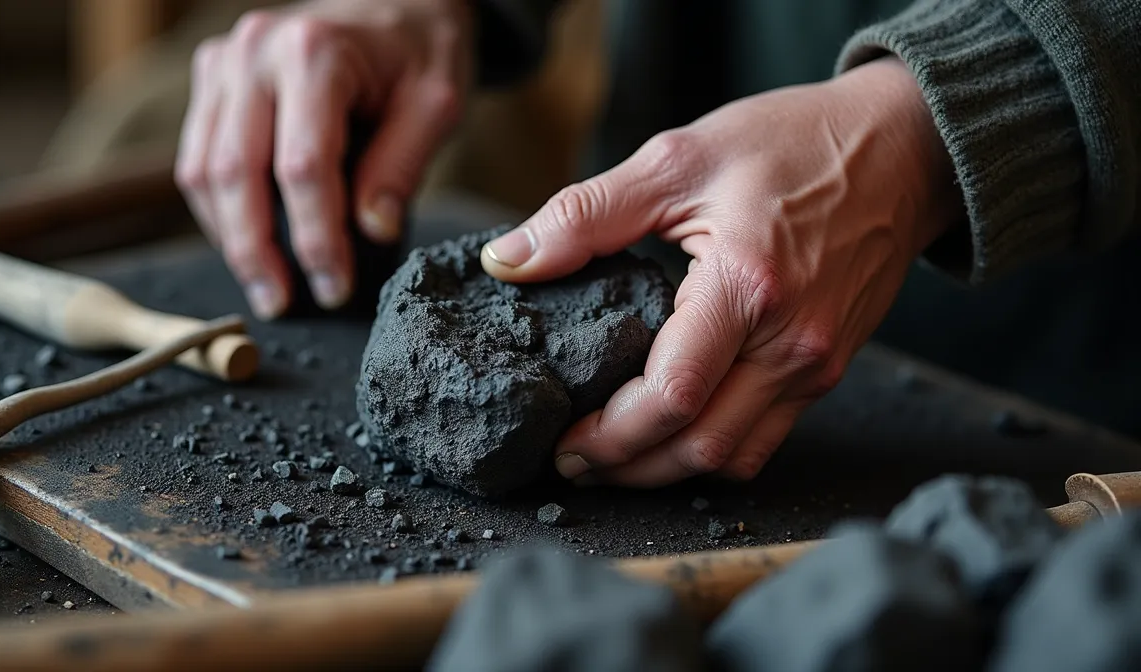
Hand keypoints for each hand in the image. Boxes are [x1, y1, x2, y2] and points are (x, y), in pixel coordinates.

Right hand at [176, 0, 470, 317]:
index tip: (334, 288)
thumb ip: (401, 167)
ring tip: (267, 288)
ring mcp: (224, 62)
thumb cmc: (419, 51)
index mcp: (314, 52)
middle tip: (282, 304)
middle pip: (235, 173)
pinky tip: (251, 246)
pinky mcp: (212, 79)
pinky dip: (219, 211)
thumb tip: (369, 234)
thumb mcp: (435, 104)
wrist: (395, 1)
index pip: (301, 167)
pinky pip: (198, 158)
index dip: (315, 238)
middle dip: (257, 252)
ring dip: (230, 239)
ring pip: (203, 171)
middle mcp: (254, 52)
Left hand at [482, 58, 961, 486]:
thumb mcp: (678, 159)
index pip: (673, 398)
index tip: (561, 442)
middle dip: (629, 469)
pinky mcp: (827, 369)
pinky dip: (713, 450)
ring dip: (669, 470)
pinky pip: (766, 438)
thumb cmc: (792, 143)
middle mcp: (792, 343)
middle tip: (573, 462)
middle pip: (701, 448)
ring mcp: (817, 364)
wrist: (905, 149)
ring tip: (613, 457)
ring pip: (735, 458)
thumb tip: (507, 260)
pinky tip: (671, 433)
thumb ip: (585, 215)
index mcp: (749, 288)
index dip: (610, 437)